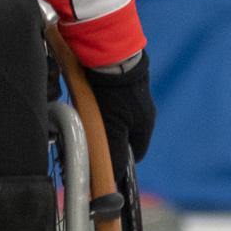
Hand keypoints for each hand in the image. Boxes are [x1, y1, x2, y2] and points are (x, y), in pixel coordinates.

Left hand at [84, 50, 155, 164]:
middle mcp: (143, 111)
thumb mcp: (112, 128)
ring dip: (102, 122)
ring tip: (85, 118)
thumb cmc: (114, 93)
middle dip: (109, 140)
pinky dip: (100, 105)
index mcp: (145, 125)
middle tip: (90, 140)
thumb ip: (114, 153)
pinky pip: (112, 100)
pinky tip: (86, 101)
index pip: (136, 153)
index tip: (106, 163)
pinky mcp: (122, 82)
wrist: (112, 53)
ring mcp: (134, 95)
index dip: (121, 161)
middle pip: (125, 135)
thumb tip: (115, 176)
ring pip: (117, 118)